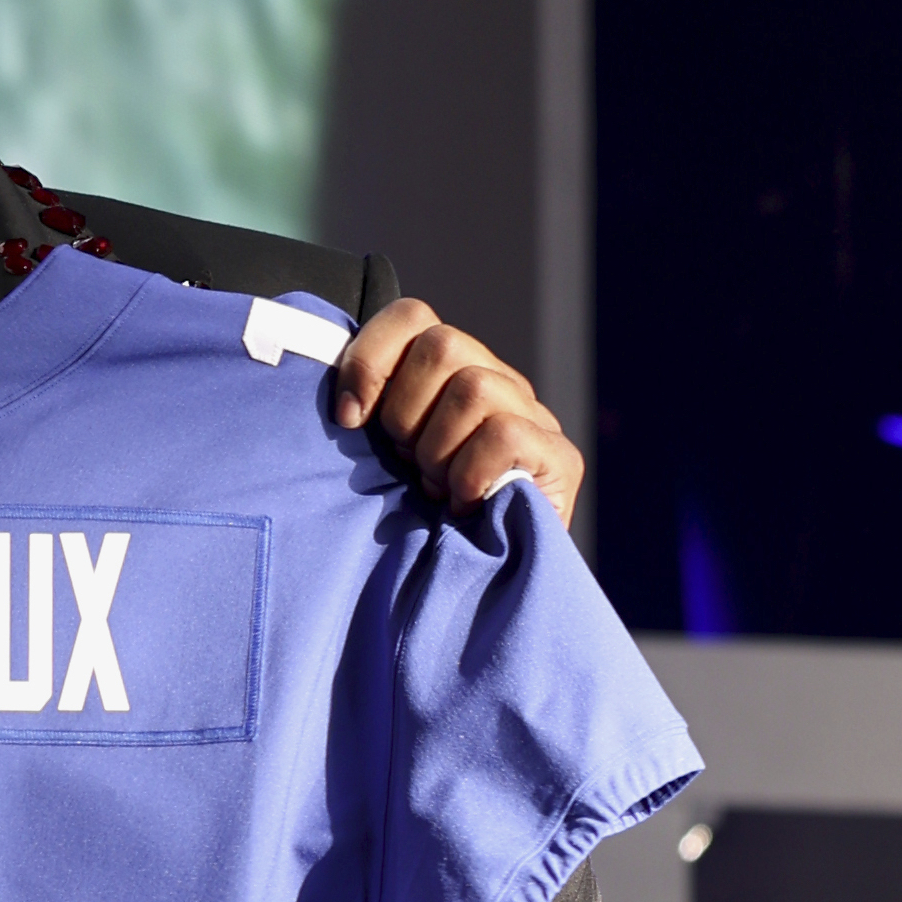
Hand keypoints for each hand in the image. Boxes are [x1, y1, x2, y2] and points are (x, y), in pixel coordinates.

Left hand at [329, 300, 581, 527]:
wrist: (477, 585)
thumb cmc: (415, 520)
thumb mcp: (380, 459)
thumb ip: (367, 416)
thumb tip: (340, 405)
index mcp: (450, 372)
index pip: (412, 316)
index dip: (370, 359)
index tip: (348, 419)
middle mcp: (497, 381)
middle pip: (440, 345)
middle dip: (405, 412)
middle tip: (407, 462)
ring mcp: (534, 417)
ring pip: (473, 388)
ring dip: (439, 449)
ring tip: (437, 488)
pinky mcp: (560, 458)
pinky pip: (505, 434)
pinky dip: (470, 472)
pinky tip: (464, 504)